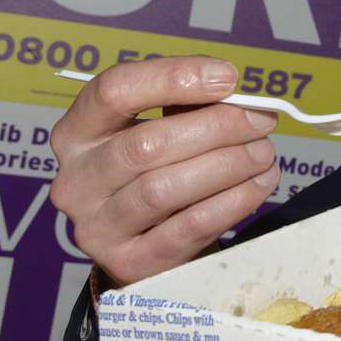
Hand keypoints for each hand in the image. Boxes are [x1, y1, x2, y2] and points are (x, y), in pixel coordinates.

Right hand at [48, 56, 279, 284]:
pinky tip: (259, 184)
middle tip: (262, 121)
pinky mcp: (130, 263)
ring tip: (264, 153)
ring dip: (228, 165)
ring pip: (164, 188)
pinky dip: (232, 201)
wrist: (148, 247)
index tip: (227, 78)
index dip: (173, 78)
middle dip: (216, 127)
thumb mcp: (160, 130)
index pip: (114, 90)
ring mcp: (97, 227)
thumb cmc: (157, 173)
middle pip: (146, 143)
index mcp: (76, 133)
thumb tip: (234, 91)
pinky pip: (188, 228)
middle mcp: (76, 180)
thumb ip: (187, 105)